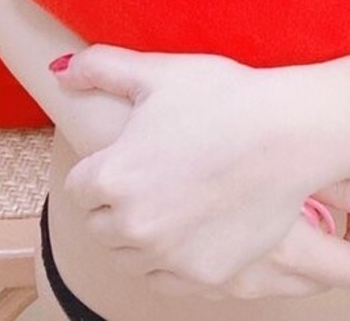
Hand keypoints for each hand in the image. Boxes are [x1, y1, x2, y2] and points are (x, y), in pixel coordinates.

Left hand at [52, 44, 349, 297]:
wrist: (288, 133)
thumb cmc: (224, 97)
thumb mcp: (159, 73)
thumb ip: (101, 68)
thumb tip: (61, 71)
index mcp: (112, 177)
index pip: (78, 188)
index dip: (100, 168)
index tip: (126, 156)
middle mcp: (132, 225)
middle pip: (99, 226)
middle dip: (114, 205)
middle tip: (148, 178)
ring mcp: (168, 256)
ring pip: (129, 257)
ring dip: (138, 235)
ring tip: (169, 202)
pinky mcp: (203, 275)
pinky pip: (165, 280)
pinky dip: (169, 260)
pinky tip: (190, 229)